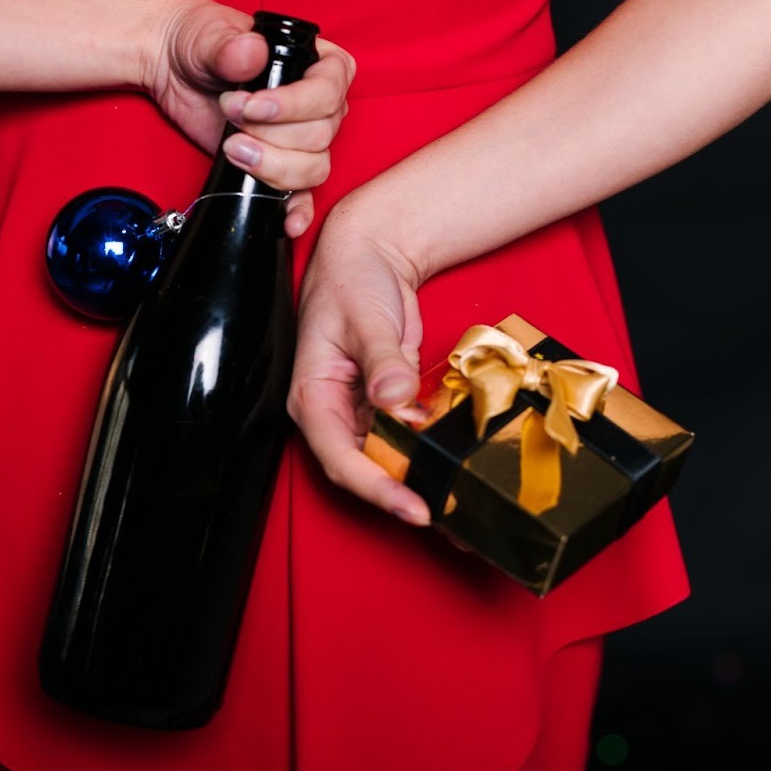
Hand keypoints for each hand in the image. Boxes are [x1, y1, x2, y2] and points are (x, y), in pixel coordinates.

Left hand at [142, 0, 354, 237]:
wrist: (172, 67)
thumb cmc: (200, 41)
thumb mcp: (210, 36)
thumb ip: (230, 45)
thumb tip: (252, 53)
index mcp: (317, 63)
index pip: (330, 91)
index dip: (295, 105)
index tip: (252, 105)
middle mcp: (318, 104)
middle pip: (322, 134)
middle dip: (272, 134)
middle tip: (230, 116)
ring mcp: (300, 139)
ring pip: (313, 167)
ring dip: (272, 165)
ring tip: (232, 147)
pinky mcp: (279, 165)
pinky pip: (303, 195)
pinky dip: (297, 210)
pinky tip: (287, 221)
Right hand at [287, 210, 432, 524]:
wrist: (369, 254)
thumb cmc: (351, 278)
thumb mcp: (364, 318)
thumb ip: (381, 361)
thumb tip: (394, 399)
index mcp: (313, 396)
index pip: (339, 457)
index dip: (376, 487)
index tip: (411, 507)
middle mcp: (333, 411)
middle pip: (363, 468)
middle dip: (400, 495)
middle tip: (443, 516)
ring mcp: (359, 411)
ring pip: (386, 460)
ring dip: (417, 480)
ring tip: (457, 504)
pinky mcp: (386, 405)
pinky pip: (406, 439)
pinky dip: (429, 453)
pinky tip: (457, 465)